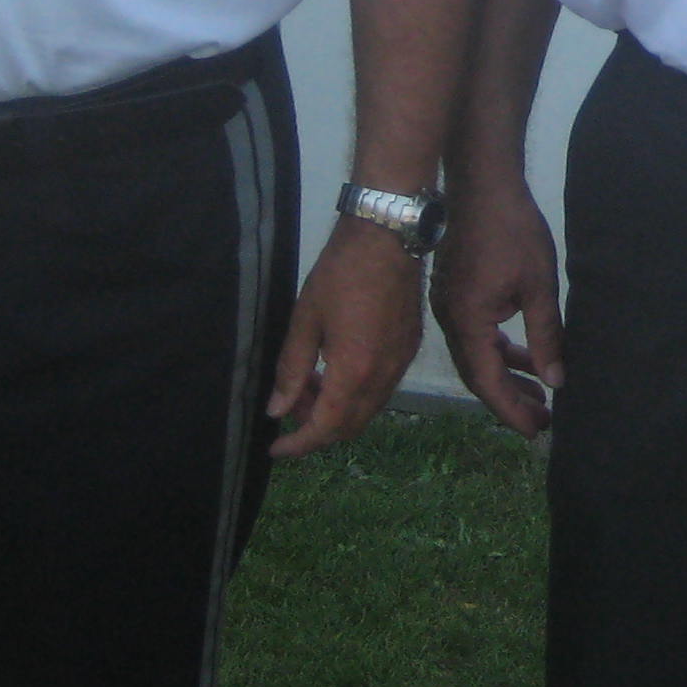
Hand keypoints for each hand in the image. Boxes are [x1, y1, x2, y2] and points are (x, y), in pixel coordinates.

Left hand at [265, 217, 421, 455]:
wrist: (388, 237)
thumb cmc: (340, 273)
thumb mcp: (305, 319)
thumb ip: (291, 369)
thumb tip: (278, 410)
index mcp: (354, 371)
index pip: (326, 427)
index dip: (299, 445)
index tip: (277, 448)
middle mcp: (383, 376)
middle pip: (350, 426)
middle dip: (316, 428)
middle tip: (290, 407)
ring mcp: (400, 363)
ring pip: (367, 410)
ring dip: (337, 411)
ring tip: (311, 384)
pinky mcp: (409, 349)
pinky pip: (382, 390)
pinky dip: (356, 395)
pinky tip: (337, 370)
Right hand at [430, 176, 562, 438]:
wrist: (482, 182)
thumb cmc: (512, 229)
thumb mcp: (538, 285)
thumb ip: (545, 336)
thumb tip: (555, 380)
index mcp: (468, 322)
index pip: (486, 382)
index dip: (511, 411)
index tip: (536, 431)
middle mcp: (450, 320)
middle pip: (478, 374)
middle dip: (509, 400)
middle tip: (542, 420)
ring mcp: (448, 305)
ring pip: (476, 355)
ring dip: (505, 375)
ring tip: (538, 393)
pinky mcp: (453, 293)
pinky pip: (473, 335)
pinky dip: (496, 349)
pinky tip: (520, 355)